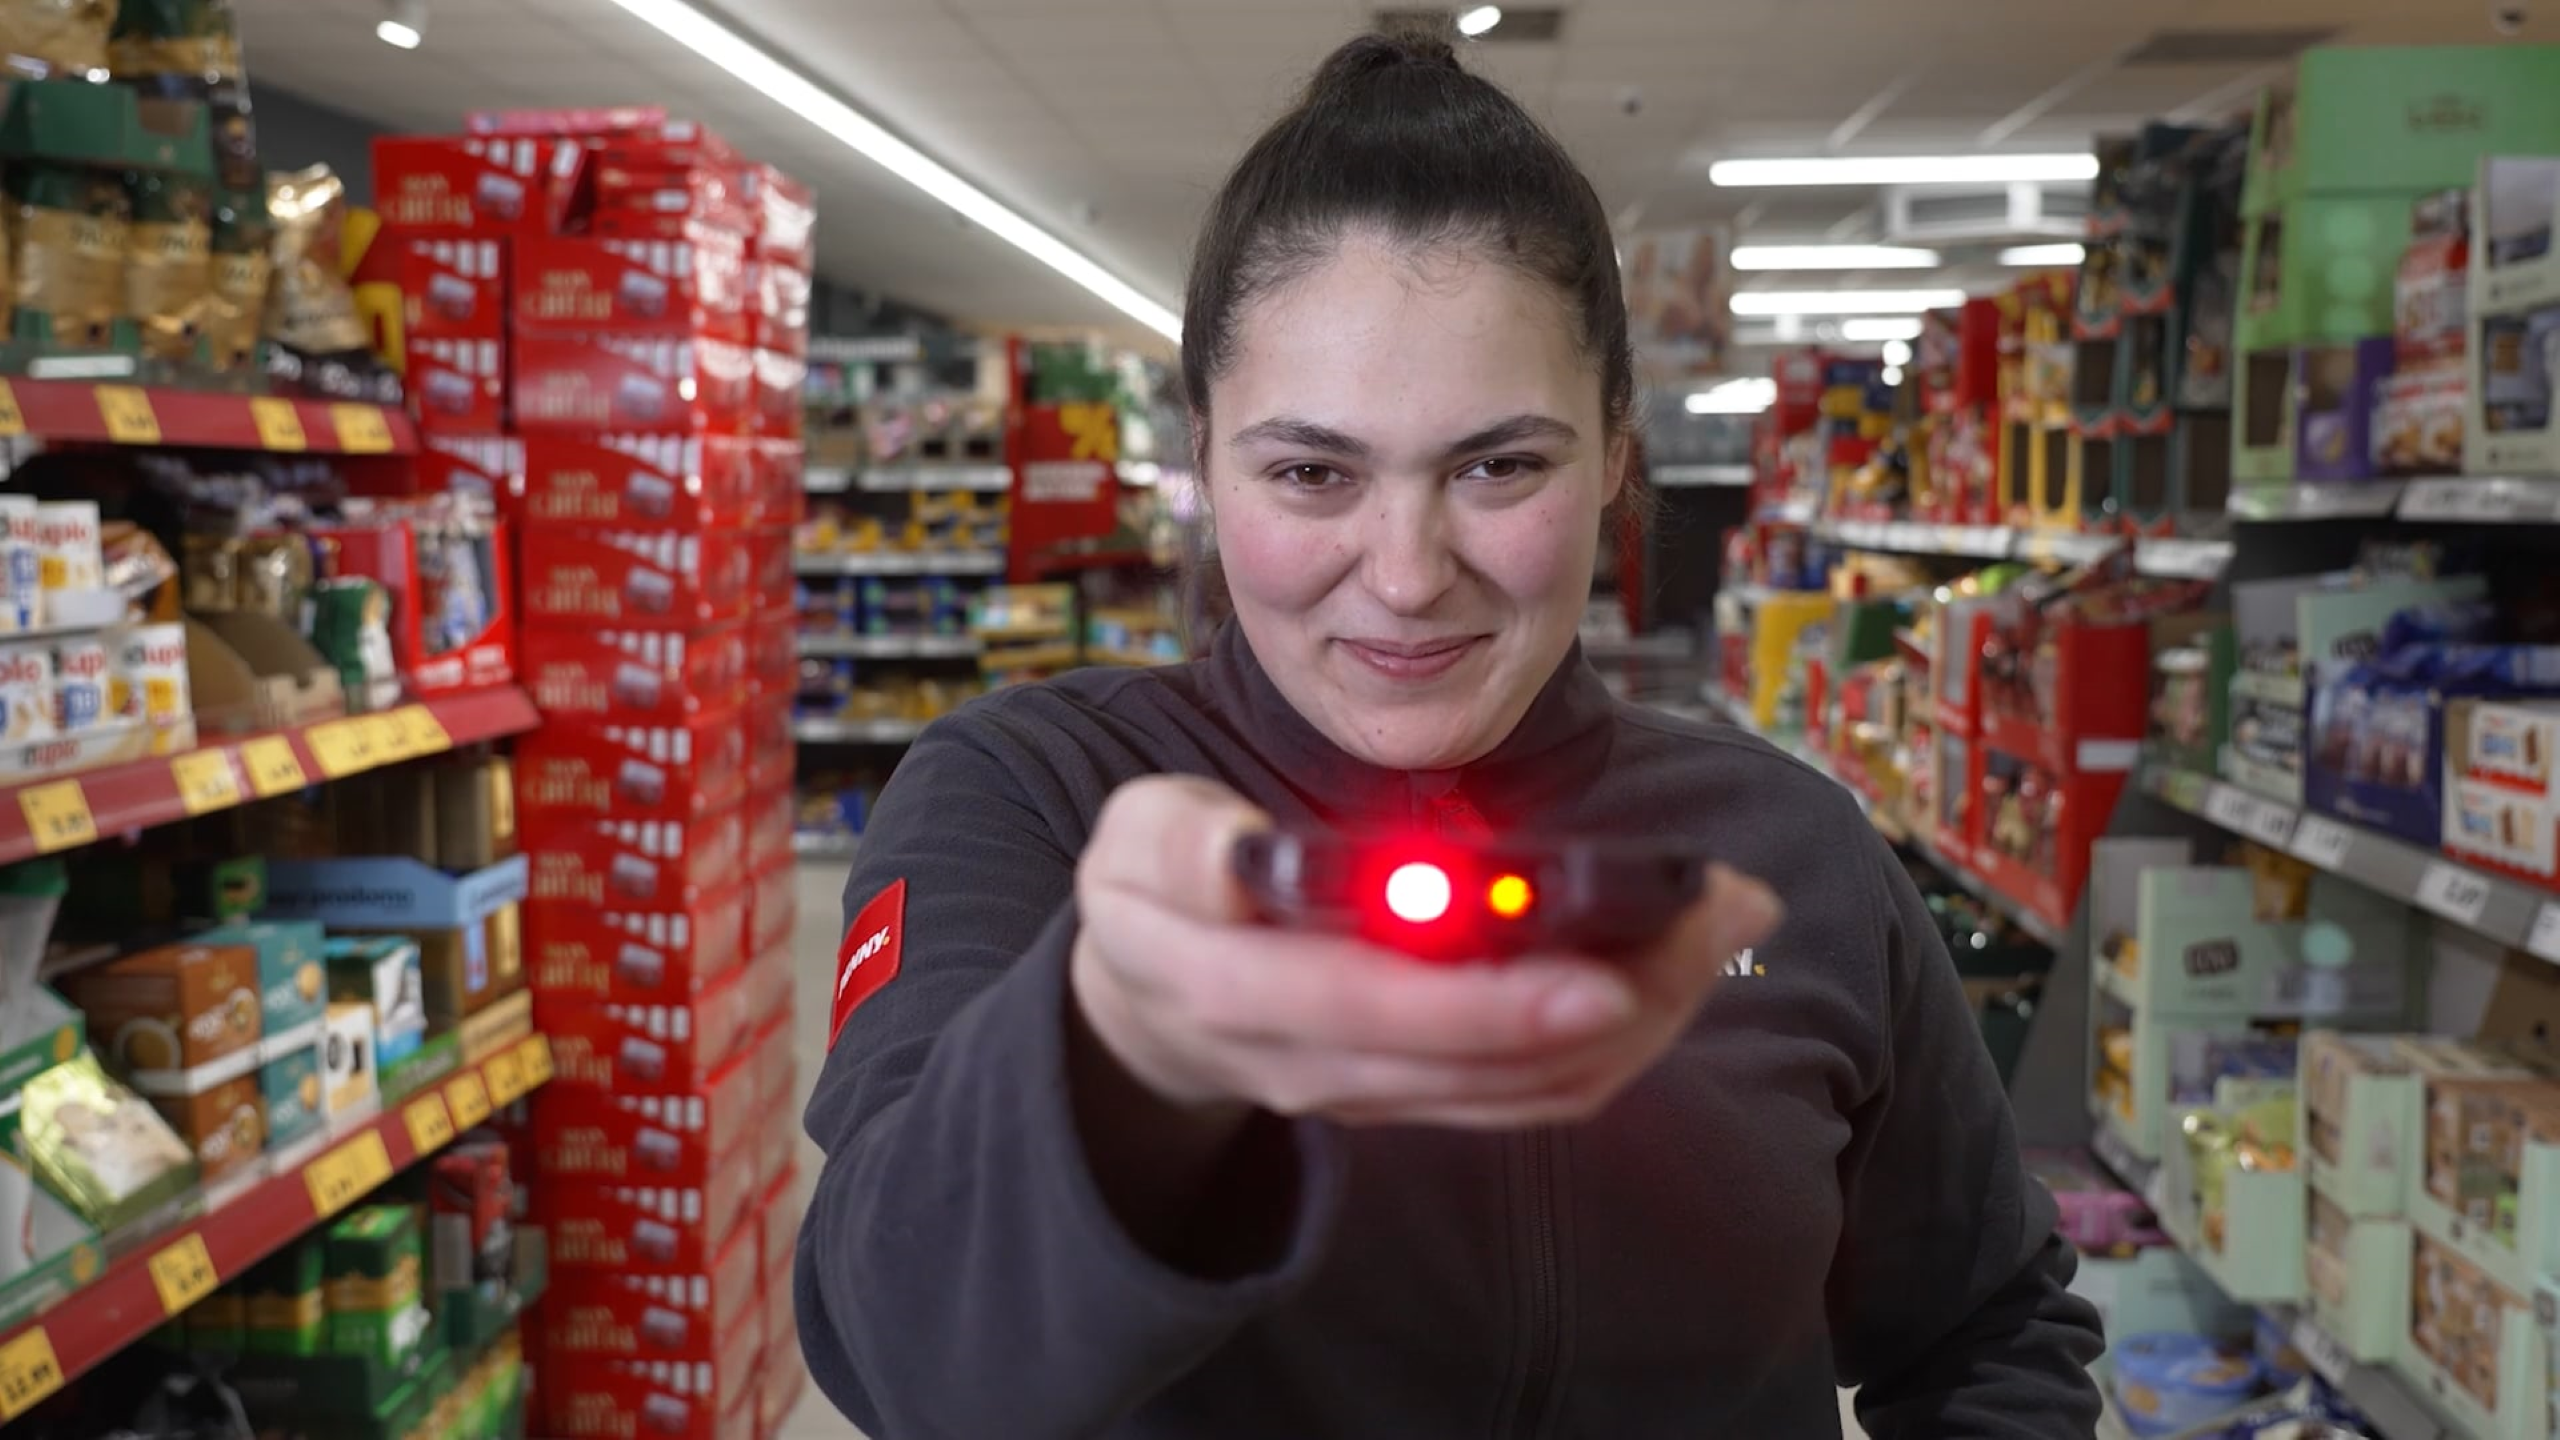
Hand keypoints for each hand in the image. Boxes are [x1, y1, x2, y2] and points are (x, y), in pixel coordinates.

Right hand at [1069, 775, 1783, 1130]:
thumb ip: (1181, 844)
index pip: (1372, 1011)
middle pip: (1485, 1064)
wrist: (1145, 1007)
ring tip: (1723, 920)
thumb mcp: (1131, 845)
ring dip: (1645, 1016)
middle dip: (1620, 999)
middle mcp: (1315, 1068)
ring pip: (1529, 1088)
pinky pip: (1535, 1091)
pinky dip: (1622, 1036)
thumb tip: (1245, 855)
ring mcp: (1376, 1096)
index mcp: (1233, 992)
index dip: (1488, 1005)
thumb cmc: (1155, 900)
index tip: (1602, 972)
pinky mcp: (1424, 1098)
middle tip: (1716, 916)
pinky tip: (1679, 960)